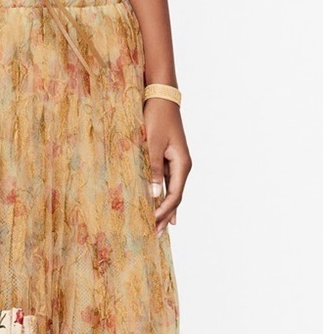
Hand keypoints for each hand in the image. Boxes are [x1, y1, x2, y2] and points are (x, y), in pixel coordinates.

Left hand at [144, 98, 191, 236]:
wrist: (161, 98)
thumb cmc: (156, 118)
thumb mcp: (152, 144)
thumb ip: (152, 170)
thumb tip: (153, 195)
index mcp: (182, 164)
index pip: (174, 196)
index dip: (163, 211)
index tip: (151, 223)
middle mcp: (182, 166)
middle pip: (175, 198)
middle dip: (165, 217)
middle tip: (155, 235)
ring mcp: (177, 164)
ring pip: (172, 193)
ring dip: (164, 211)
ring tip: (158, 229)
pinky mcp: (169, 161)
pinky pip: (167, 185)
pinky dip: (162, 199)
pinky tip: (160, 209)